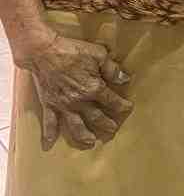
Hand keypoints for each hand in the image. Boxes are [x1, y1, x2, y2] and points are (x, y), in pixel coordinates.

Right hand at [20, 32, 133, 150]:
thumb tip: (125, 79)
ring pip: (76, 126)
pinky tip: (49, 145)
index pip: (112, 101)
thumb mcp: (98, 54)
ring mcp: (63, 105)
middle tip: (112, 131)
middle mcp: (79, 101)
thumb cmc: (71, 50)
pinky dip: (49, 134)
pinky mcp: (49, 104)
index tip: (128, 108)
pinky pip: (49, 122)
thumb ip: (112, 69)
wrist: (43, 51)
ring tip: (90, 143)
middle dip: (106, 125)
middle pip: (96, 117)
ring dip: (84, 136)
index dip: (122, 106)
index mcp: (93, 88)